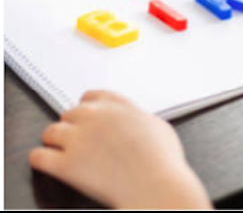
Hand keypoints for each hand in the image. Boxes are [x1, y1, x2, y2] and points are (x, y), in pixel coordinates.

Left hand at [30, 91, 210, 209]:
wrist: (155, 185)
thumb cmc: (163, 160)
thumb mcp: (157, 126)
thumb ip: (138, 118)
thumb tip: (134, 121)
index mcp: (117, 105)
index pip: (92, 96)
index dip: (88, 106)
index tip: (87, 115)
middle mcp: (95, 117)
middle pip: (69, 113)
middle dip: (72, 125)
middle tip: (76, 137)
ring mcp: (78, 139)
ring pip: (50, 131)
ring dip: (54, 140)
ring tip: (56, 148)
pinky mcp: (66, 165)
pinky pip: (39, 156)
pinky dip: (40, 158)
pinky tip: (44, 161)